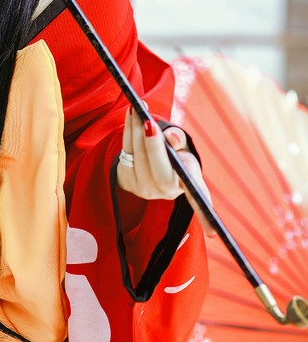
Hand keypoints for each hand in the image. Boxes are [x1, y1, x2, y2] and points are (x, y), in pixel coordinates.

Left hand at [116, 108, 215, 235]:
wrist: (150, 156)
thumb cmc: (175, 151)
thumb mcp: (183, 146)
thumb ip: (180, 141)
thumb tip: (172, 138)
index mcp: (186, 184)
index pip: (197, 198)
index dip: (205, 212)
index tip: (214, 232)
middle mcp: (166, 190)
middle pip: (160, 173)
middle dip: (154, 147)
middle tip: (150, 124)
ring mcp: (144, 187)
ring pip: (139, 157)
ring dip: (137, 131)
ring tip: (139, 108)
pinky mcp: (126, 177)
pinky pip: (126, 150)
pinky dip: (128, 130)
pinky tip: (131, 113)